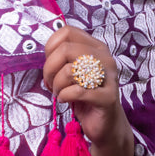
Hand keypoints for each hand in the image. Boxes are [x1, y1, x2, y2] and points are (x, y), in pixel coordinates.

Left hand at [42, 24, 128, 149]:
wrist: (105, 124)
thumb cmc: (85, 96)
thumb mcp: (72, 72)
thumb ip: (62, 58)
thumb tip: (46, 54)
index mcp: (96, 47)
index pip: (67, 31)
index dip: (51, 47)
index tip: (51, 64)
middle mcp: (104, 57)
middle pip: (65, 49)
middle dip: (49, 69)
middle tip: (50, 83)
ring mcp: (109, 77)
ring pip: (69, 71)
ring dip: (56, 85)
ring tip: (60, 93)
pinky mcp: (107, 97)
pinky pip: (76, 92)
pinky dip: (64, 96)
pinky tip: (66, 100)